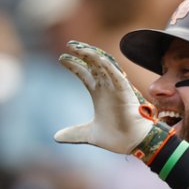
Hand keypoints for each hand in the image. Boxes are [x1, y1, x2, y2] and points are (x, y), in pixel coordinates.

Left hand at [54, 41, 171, 161]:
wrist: (133, 143)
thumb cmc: (116, 137)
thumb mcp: (88, 134)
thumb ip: (73, 133)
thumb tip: (55, 137)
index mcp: (99, 93)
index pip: (85, 73)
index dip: (74, 65)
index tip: (61, 58)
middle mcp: (107, 87)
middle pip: (93, 63)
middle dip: (81, 53)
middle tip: (69, 45)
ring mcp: (116, 87)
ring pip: (104, 64)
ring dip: (91, 54)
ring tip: (77, 47)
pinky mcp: (125, 91)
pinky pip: (116, 73)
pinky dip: (107, 65)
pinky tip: (95, 57)